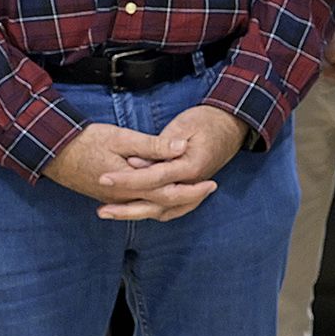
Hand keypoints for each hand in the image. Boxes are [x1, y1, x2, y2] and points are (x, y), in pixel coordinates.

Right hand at [44, 109, 242, 221]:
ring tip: (193, 194)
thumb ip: (153, 146)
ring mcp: (116, 201)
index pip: (169, 193)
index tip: (211, 182)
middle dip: (189, 199)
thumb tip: (182, 147)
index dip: (193, 189)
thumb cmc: (86, 141)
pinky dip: (156, 204)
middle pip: (164, 207)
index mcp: (131, 185)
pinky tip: (163, 196)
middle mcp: (125, 198)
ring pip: (151, 210)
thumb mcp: (122, 137)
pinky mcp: (109, 198)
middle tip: (209, 189)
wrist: (52, 152)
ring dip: (174, 204)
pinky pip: (139, 206)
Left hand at [98, 104, 247, 221]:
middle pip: (156, 203)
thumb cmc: (207, 121)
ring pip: (163, 211)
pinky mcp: (190, 189)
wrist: (232, 125)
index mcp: (190, 167)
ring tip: (110, 214)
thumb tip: (137, 163)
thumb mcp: (183, 125)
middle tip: (101, 211)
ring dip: (136, 214)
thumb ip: (159, 146)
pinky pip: (170, 208)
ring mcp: (192, 188)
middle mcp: (192, 183)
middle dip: (127, 209)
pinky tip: (134, 210)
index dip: (127, 179)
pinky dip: (151, 211)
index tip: (104, 179)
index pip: (153, 178)